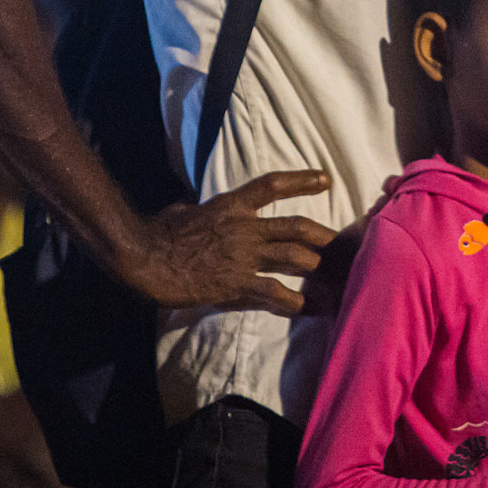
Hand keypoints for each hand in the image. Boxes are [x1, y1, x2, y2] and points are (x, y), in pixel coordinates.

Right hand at [119, 170, 335, 314]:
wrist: (146, 258)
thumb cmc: (158, 232)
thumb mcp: (182, 211)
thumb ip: (196, 209)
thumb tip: (189, 209)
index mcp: (231, 205)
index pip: (272, 186)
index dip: (302, 181)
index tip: (326, 179)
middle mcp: (244, 228)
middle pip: (295, 226)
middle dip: (322, 235)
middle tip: (341, 244)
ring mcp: (242, 255)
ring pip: (292, 257)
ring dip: (314, 267)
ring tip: (331, 277)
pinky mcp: (236, 282)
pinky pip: (273, 291)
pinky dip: (293, 300)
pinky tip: (306, 307)